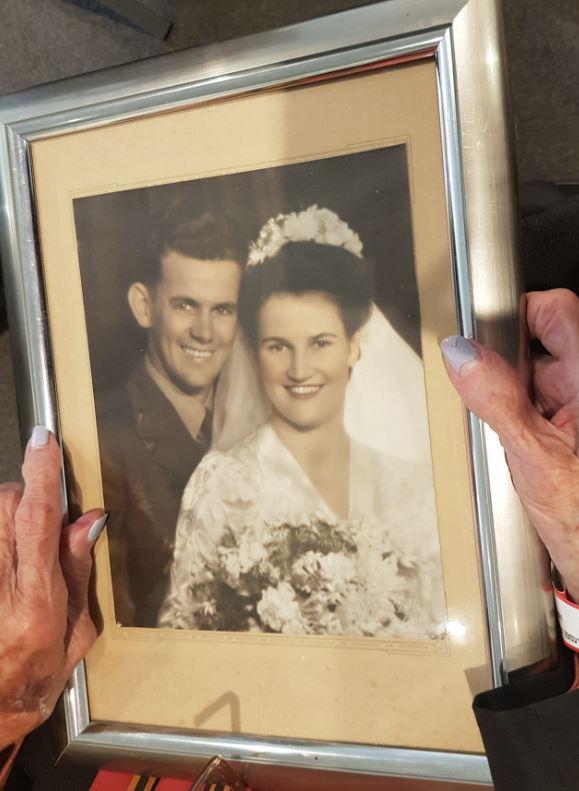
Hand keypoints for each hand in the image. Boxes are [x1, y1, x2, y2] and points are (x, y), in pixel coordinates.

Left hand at [0, 427, 105, 748]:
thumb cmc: (32, 681)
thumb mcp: (77, 633)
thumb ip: (80, 571)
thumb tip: (90, 518)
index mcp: (35, 603)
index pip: (38, 520)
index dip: (42, 475)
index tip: (44, 441)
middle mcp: (1, 588)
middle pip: (5, 506)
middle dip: (24, 496)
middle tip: (38, 517)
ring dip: (7, 514)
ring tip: (18, 547)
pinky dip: (1, 535)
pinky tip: (7, 559)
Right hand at [441, 289, 578, 599]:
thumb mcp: (532, 456)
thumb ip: (497, 400)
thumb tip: (462, 354)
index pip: (555, 309)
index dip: (518, 314)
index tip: (487, 336)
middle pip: (542, 340)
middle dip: (508, 363)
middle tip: (496, 397)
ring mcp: (578, 404)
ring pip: (537, 370)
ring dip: (513, 391)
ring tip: (512, 431)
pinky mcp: (571, 423)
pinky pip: (538, 398)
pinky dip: (521, 411)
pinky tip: (520, 441)